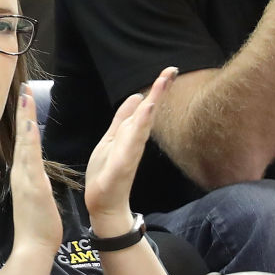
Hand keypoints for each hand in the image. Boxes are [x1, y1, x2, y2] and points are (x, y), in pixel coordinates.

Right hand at [9, 85, 61, 253]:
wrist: (33, 247)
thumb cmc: (36, 224)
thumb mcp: (34, 194)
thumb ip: (32, 179)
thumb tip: (32, 168)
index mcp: (24, 173)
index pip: (24, 139)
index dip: (25, 117)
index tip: (25, 96)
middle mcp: (21, 171)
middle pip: (22, 135)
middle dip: (23, 109)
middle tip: (22, 85)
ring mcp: (25, 177)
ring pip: (25, 142)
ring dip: (25, 118)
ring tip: (25, 95)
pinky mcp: (32, 186)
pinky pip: (31, 160)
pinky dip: (29, 142)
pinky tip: (30, 126)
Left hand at [85, 66, 177, 236]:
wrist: (104, 203)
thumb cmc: (107, 171)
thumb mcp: (112, 137)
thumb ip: (124, 118)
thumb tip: (137, 96)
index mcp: (132, 133)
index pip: (147, 106)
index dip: (158, 88)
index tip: (169, 70)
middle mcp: (134, 142)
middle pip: (149, 113)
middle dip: (159, 93)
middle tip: (170, 72)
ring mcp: (129, 155)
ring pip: (141, 129)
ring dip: (149, 110)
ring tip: (157, 91)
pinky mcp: (120, 168)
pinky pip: (129, 149)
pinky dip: (136, 135)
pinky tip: (141, 123)